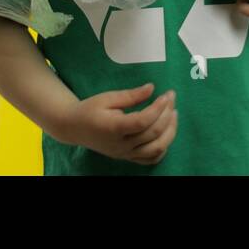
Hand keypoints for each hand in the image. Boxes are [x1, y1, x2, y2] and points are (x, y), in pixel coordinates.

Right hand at [56, 83, 177, 165]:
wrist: (74, 128)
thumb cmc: (89, 110)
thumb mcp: (107, 98)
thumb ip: (131, 95)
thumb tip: (152, 88)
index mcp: (114, 128)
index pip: (143, 121)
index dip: (158, 107)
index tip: (167, 94)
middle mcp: (121, 145)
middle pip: (152, 133)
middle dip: (167, 114)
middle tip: (172, 98)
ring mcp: (125, 154)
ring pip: (156, 149)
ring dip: (170, 132)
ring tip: (174, 114)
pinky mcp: (127, 157)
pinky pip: (150, 159)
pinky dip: (162, 148)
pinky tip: (167, 134)